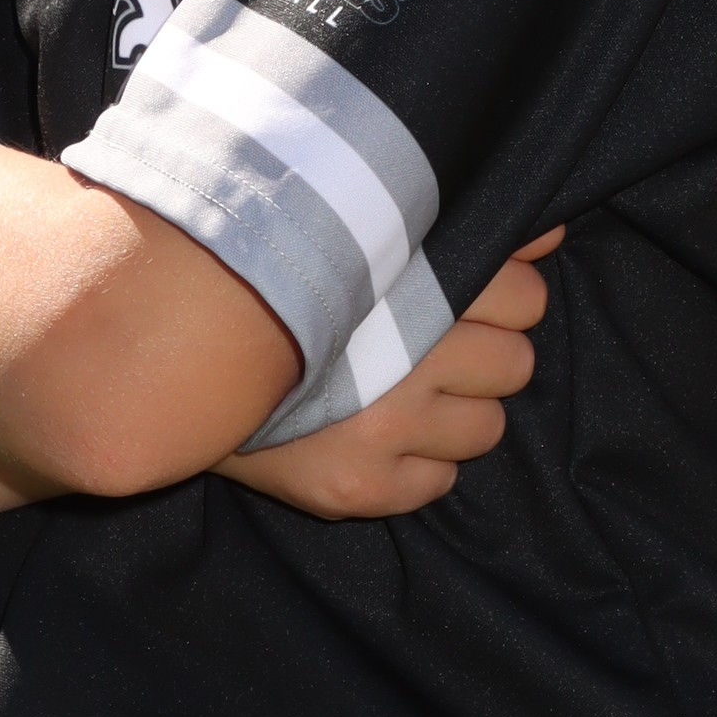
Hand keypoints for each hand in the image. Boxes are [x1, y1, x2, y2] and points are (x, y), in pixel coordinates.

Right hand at [215, 235, 561, 520]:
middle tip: (434, 344)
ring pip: (489, 428)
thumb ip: (453, 230)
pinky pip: (441, 482)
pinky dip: (420, 463)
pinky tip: (378, 434)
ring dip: (457, 411)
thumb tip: (548, 234)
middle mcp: (401, 360)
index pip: (522, 296)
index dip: (501, 294)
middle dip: (486, 352)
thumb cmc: (274, 287)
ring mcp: (381, 430)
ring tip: (406, 393)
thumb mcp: (355, 239)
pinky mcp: (358, 487)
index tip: (465, 294)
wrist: (169, 355)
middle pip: (516, 364)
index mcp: (405, 286)